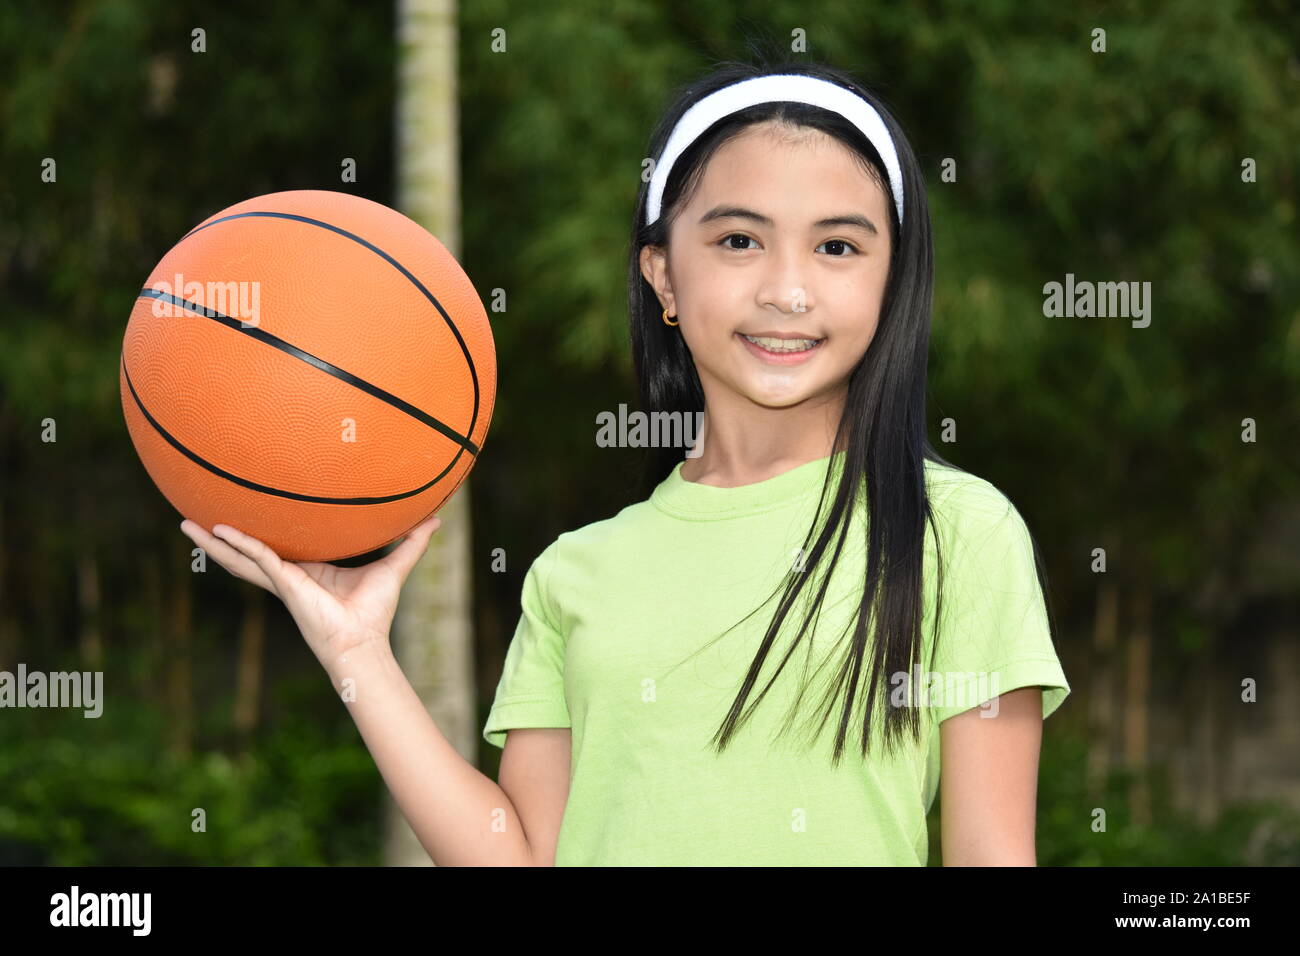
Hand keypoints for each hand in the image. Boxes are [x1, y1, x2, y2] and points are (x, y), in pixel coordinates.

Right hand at [179, 514, 442, 670]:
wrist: (364, 642)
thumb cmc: (375, 612)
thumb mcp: (394, 566)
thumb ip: (411, 542)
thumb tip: (435, 519)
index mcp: (307, 570)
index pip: (278, 547)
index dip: (262, 533)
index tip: (247, 512)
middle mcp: (289, 574)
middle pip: (247, 552)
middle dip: (222, 538)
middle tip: (195, 517)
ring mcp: (282, 579)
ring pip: (240, 557)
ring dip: (213, 543)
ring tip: (185, 525)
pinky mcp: (285, 583)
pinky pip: (257, 558)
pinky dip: (239, 544)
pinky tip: (219, 531)